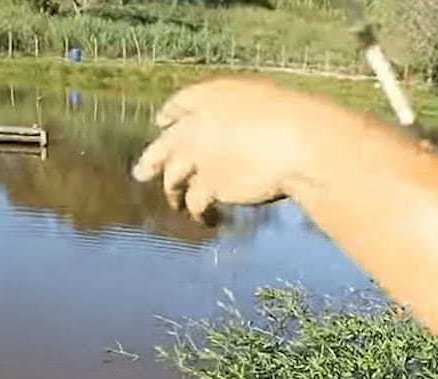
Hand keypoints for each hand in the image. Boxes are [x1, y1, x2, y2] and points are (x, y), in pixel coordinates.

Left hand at [132, 77, 331, 222]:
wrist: (297, 142)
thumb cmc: (293, 119)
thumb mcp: (262, 102)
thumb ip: (240, 115)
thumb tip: (236, 133)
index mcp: (210, 97)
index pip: (180, 104)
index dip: (169, 114)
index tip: (162, 122)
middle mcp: (197, 126)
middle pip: (164, 145)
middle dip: (150, 160)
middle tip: (140, 173)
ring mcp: (200, 157)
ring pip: (172, 179)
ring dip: (173, 194)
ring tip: (177, 205)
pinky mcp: (209, 185)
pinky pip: (195, 204)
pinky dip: (200, 215)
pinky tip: (207, 221)